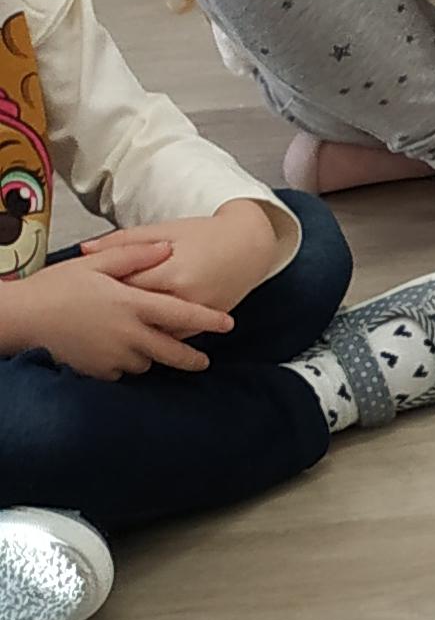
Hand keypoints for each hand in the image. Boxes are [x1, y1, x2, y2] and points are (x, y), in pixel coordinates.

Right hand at [0, 255, 229, 377]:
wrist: (21, 318)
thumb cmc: (56, 286)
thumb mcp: (95, 263)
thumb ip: (134, 255)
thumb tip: (166, 247)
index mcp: (132, 305)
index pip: (182, 315)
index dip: (209, 321)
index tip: (228, 325)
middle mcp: (129, 335)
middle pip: (173, 352)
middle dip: (192, 359)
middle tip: (204, 361)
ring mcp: (114, 357)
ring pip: (146, 362)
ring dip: (150, 356)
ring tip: (145, 345)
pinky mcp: (99, 372)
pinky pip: (122, 371)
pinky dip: (124, 363)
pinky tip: (116, 351)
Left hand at [87, 199, 276, 316]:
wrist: (249, 246)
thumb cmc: (205, 235)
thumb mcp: (163, 230)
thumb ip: (123, 241)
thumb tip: (84, 250)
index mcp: (171, 271)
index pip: (124, 287)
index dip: (101, 288)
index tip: (86, 287)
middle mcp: (186, 298)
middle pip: (137, 313)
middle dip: (113, 311)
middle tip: (94, 307)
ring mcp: (197, 314)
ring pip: (154, 331)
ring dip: (134, 327)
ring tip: (113, 321)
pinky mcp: (206, 324)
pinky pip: (173, 337)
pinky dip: (155, 334)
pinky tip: (140, 328)